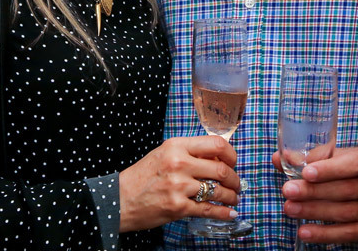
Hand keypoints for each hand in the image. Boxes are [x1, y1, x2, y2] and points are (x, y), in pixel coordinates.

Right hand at [118, 135, 241, 231]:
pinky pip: (209, 209)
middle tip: (236, 184)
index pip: (215, 144)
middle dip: (235, 179)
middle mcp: (179, 163)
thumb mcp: (164, 154)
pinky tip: (229, 213)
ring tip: (233, 199)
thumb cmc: (142, 176)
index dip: (231, 155)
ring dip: (231, 196)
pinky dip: (223, 213)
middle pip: (221, 169)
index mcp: (176, 146)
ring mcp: (179, 186)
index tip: (233, 163)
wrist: (121, 198)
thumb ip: (188, 153)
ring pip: (218, 190)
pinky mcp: (179, 207)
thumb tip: (217, 160)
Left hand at [273, 143, 357, 244]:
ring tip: (290, 209)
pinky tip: (305, 231)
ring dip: (316, 212)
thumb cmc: (355, 165)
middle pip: (347, 190)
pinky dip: (326, 234)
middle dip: (315, 192)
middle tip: (288, 191)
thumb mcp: (339, 154)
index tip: (306, 173)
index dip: (330, 170)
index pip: (354, 165)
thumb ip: (310, 157)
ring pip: (348, 213)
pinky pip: (351, 234)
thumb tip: (279, 158)